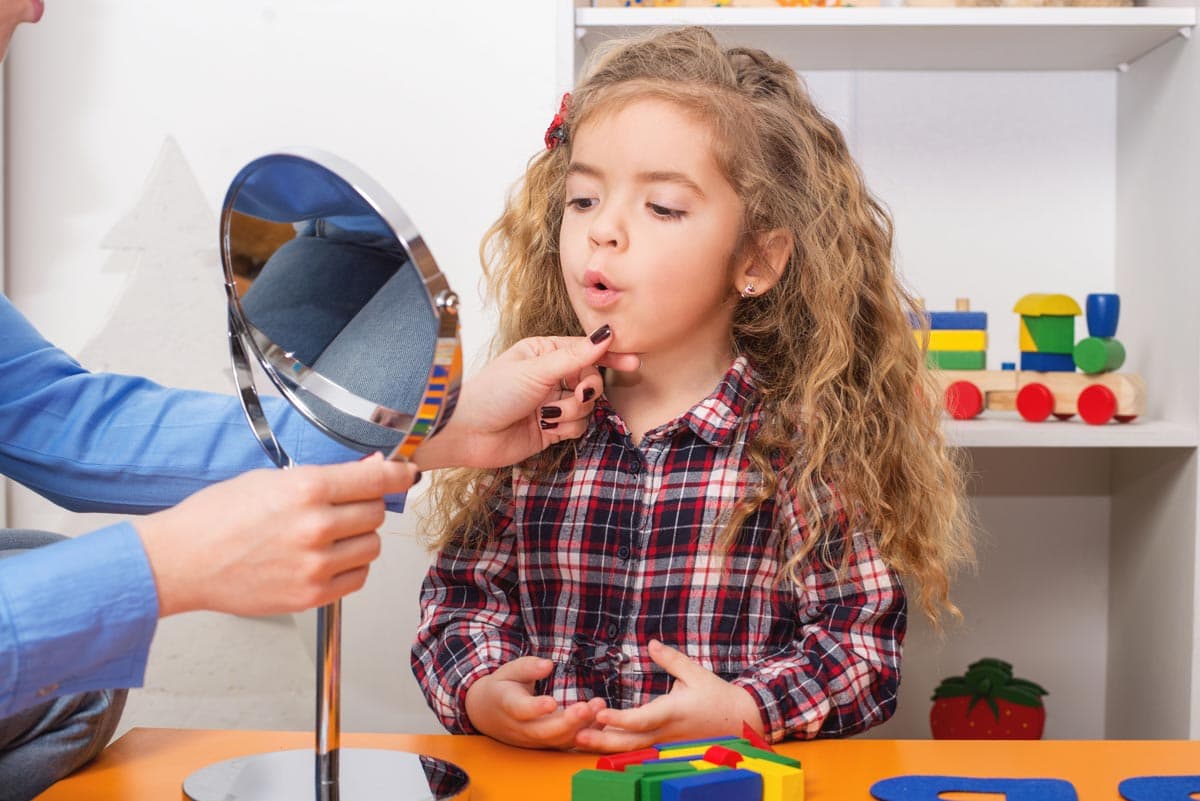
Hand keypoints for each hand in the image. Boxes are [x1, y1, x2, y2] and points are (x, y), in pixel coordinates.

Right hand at [137, 453, 417, 616]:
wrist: (181, 562)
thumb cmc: (217, 518)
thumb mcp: (272, 479)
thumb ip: (325, 477)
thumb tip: (370, 470)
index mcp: (306, 489)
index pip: (376, 479)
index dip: (398, 475)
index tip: (406, 474)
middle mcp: (316, 527)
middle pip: (375, 513)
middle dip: (365, 506)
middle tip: (344, 506)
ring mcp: (316, 565)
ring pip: (372, 546)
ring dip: (359, 538)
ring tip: (329, 535)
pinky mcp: (311, 595)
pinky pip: (358, 578)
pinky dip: (350, 567)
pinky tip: (326, 558)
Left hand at [414, 326, 639, 469]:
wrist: (468, 433)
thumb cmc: (492, 393)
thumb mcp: (536, 370)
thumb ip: (575, 356)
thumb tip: (606, 335)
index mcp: (544, 352)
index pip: (585, 350)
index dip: (609, 356)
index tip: (633, 362)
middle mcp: (550, 376)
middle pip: (591, 380)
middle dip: (586, 390)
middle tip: (578, 393)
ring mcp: (552, 402)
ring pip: (587, 406)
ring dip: (571, 412)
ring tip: (547, 415)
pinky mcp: (552, 428)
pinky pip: (578, 426)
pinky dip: (566, 428)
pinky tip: (545, 427)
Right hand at [464, 656, 607, 748]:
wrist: (487, 713)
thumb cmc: (503, 687)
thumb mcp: (510, 671)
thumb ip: (528, 667)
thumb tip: (548, 665)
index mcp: (507, 704)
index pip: (520, 710)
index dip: (535, 708)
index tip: (552, 702)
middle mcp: (519, 728)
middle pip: (543, 731)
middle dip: (567, 722)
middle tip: (587, 708)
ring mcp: (531, 740)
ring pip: (557, 740)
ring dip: (580, 727)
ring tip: (598, 707)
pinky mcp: (543, 745)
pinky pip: (565, 743)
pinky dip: (584, 734)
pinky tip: (600, 719)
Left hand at [573, 640, 764, 752]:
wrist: (739, 721)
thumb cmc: (717, 696)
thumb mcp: (696, 673)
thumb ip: (671, 659)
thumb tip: (651, 643)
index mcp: (674, 712)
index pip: (644, 719)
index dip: (621, 719)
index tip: (600, 714)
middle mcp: (666, 732)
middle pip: (631, 742)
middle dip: (602, 739)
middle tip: (575, 734)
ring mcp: (665, 744)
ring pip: (632, 750)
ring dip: (605, 746)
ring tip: (579, 739)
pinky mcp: (664, 748)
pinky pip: (638, 750)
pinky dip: (617, 748)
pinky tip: (598, 744)